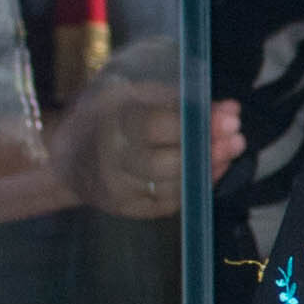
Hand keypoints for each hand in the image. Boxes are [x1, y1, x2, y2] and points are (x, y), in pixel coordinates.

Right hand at [57, 76, 242, 220]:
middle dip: (207, 151)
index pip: (153, 127)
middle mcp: (110, 161)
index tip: (230, 115)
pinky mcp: (126, 210)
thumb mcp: (130, 94)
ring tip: (231, 151)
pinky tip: (213, 170)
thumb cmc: (106, 115)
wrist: (64, 156)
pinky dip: (194, 188)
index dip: (196, 123)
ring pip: (169, 187)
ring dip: (207, 170)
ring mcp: (116, 190)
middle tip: (239, 138)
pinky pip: (167, 204)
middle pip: (164, 163)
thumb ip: (176, 100)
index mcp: (109, 123)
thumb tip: (228, 109)